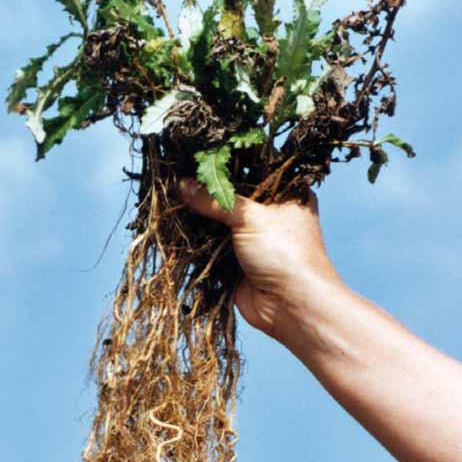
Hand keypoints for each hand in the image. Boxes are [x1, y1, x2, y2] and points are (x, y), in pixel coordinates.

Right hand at [179, 179, 340, 341]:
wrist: (291, 306)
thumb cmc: (284, 252)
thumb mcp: (249, 217)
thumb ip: (214, 201)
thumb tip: (182, 184)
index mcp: (286, 194)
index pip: (252, 169)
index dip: (225, 163)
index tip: (195, 154)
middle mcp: (270, 214)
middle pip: (231, 197)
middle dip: (206, 192)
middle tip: (176, 175)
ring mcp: (253, 239)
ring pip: (219, 222)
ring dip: (198, 217)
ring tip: (170, 198)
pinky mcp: (237, 262)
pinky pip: (211, 246)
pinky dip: (196, 241)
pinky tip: (175, 226)